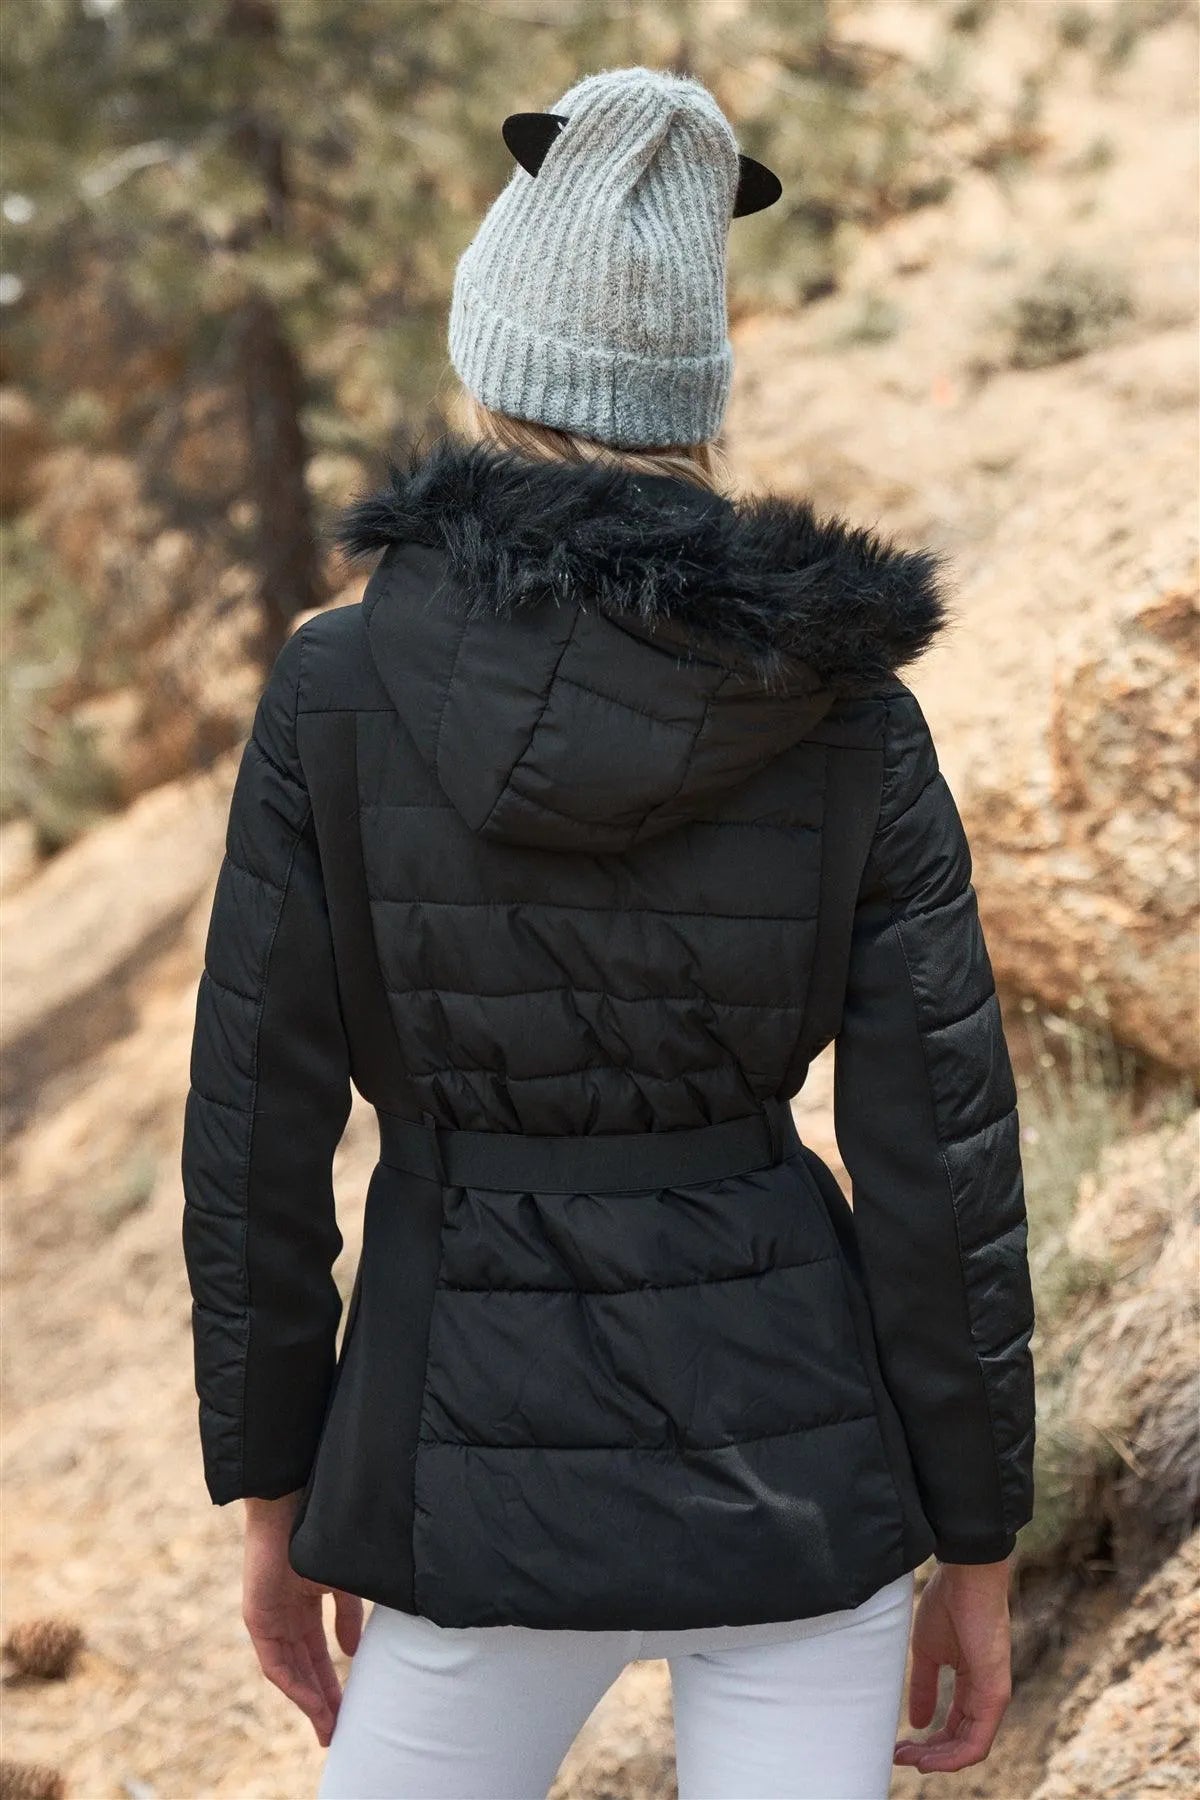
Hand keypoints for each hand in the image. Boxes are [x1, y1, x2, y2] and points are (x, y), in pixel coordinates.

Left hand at [241, 1492, 363, 1747]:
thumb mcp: (341, 1580)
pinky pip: (274, 1662)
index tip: (352, 1709)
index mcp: (306, 1602)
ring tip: (329, 1726)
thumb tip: (352, 1653)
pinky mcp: (257, 1617)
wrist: (294, 1499)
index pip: (319, 1654)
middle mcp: (285, 1615)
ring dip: (309, 1701)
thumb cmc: (321, 1531)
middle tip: (338, 1730)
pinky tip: (312, 1701)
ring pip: (289, 1672)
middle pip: (305, 1669)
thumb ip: (348, 1616)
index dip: (334, 1683)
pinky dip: (293, 1684)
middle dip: (323, 1701)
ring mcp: (269, 1618)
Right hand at [893, 1558, 1012, 1773]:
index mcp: (973, 1685)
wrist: (965, 1576)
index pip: (955, 1728)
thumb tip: (917, 1722)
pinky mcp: (995, 1694)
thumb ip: (924, 1688)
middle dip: (929, 1755)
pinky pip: (977, 1742)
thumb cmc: (948, 1604)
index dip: (928, 1743)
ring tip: (908, 1758)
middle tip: (898, 1756)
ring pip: (969, 1749)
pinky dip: (953, 1757)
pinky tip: (928, 1757)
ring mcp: (993, 1696)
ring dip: (938, 1760)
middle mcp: (986, 1696)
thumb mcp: (928, 1652)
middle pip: (960, 1742)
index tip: (898, 1745)